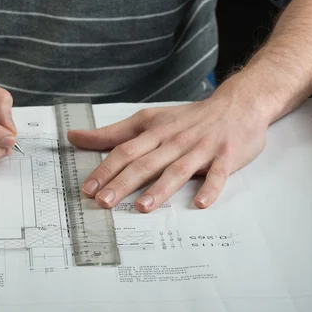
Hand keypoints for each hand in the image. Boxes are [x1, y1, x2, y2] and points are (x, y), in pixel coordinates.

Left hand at [67, 93, 269, 211]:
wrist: (237, 105)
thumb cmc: (187, 118)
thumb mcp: (147, 120)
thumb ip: (112, 133)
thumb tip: (74, 136)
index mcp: (154, 132)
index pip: (124, 151)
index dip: (105, 169)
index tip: (87, 188)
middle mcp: (174, 140)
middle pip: (145, 162)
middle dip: (123, 183)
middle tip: (104, 202)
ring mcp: (201, 149)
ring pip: (177, 170)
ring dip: (159, 189)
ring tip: (142, 206)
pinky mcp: (226, 156)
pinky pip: (218, 174)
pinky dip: (211, 188)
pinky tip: (200, 203)